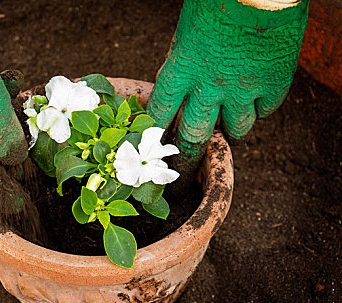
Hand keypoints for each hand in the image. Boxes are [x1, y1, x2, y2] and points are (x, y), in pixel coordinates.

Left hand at [147, 0, 308, 179]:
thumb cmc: (217, 2)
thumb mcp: (185, 33)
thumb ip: (180, 63)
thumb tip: (174, 85)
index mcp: (182, 70)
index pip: (160, 113)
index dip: (154, 133)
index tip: (152, 145)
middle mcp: (210, 86)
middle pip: (195, 135)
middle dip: (189, 153)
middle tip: (187, 162)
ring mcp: (244, 88)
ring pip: (236, 130)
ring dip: (230, 131)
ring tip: (228, 127)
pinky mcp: (273, 83)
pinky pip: (265, 112)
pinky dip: (259, 109)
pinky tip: (255, 101)